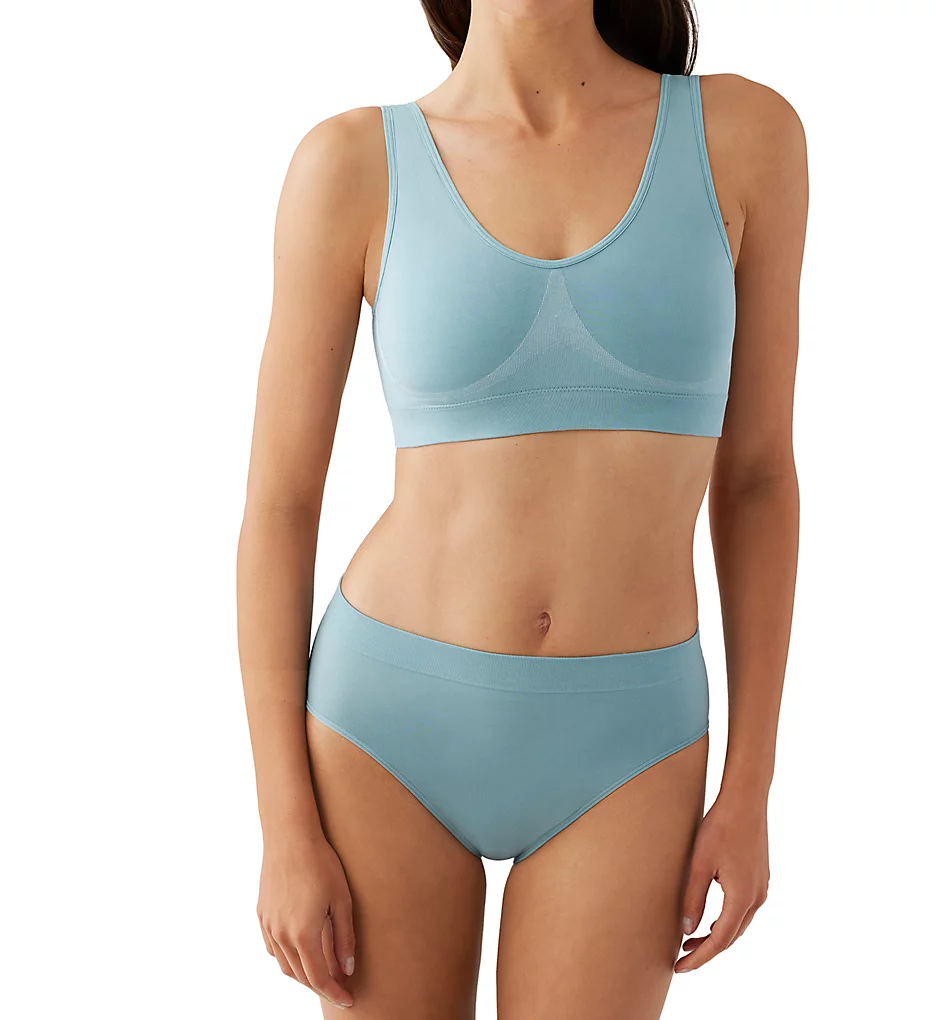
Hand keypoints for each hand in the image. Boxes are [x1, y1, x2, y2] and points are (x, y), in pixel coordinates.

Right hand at [257, 834, 355, 1007]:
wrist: (290, 837)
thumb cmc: (321, 864)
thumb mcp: (341, 900)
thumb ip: (344, 938)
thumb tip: (347, 968)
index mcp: (303, 934)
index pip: (319, 978)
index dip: (334, 992)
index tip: (348, 999)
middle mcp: (282, 935)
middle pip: (301, 975)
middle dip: (321, 986)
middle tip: (339, 988)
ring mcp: (269, 925)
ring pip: (285, 964)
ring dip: (303, 974)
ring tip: (323, 972)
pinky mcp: (262, 914)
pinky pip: (273, 948)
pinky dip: (287, 958)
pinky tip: (300, 952)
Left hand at [675, 796, 769, 972]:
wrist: (746, 800)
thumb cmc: (721, 826)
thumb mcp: (700, 863)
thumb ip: (693, 897)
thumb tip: (688, 929)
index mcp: (742, 897)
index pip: (720, 940)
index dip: (700, 957)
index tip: (680, 968)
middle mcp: (757, 898)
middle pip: (731, 937)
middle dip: (707, 951)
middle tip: (682, 960)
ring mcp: (761, 888)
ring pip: (738, 925)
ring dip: (716, 936)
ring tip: (690, 941)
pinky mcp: (760, 878)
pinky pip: (744, 911)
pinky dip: (726, 922)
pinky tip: (711, 919)